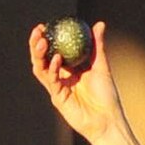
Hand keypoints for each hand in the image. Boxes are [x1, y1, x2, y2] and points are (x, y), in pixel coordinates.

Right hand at [28, 18, 126, 144]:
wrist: (108, 120)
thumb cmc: (107, 96)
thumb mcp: (102, 66)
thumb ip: (98, 46)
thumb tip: (99, 24)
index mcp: (69, 70)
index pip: (53, 51)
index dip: (47, 38)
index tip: (45, 24)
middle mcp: (61, 78)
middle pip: (43, 58)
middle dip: (37, 43)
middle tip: (39, 30)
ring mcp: (57, 88)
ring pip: (41, 68)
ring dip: (39, 54)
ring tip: (41, 40)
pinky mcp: (58, 98)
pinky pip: (51, 80)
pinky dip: (52, 68)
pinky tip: (56, 58)